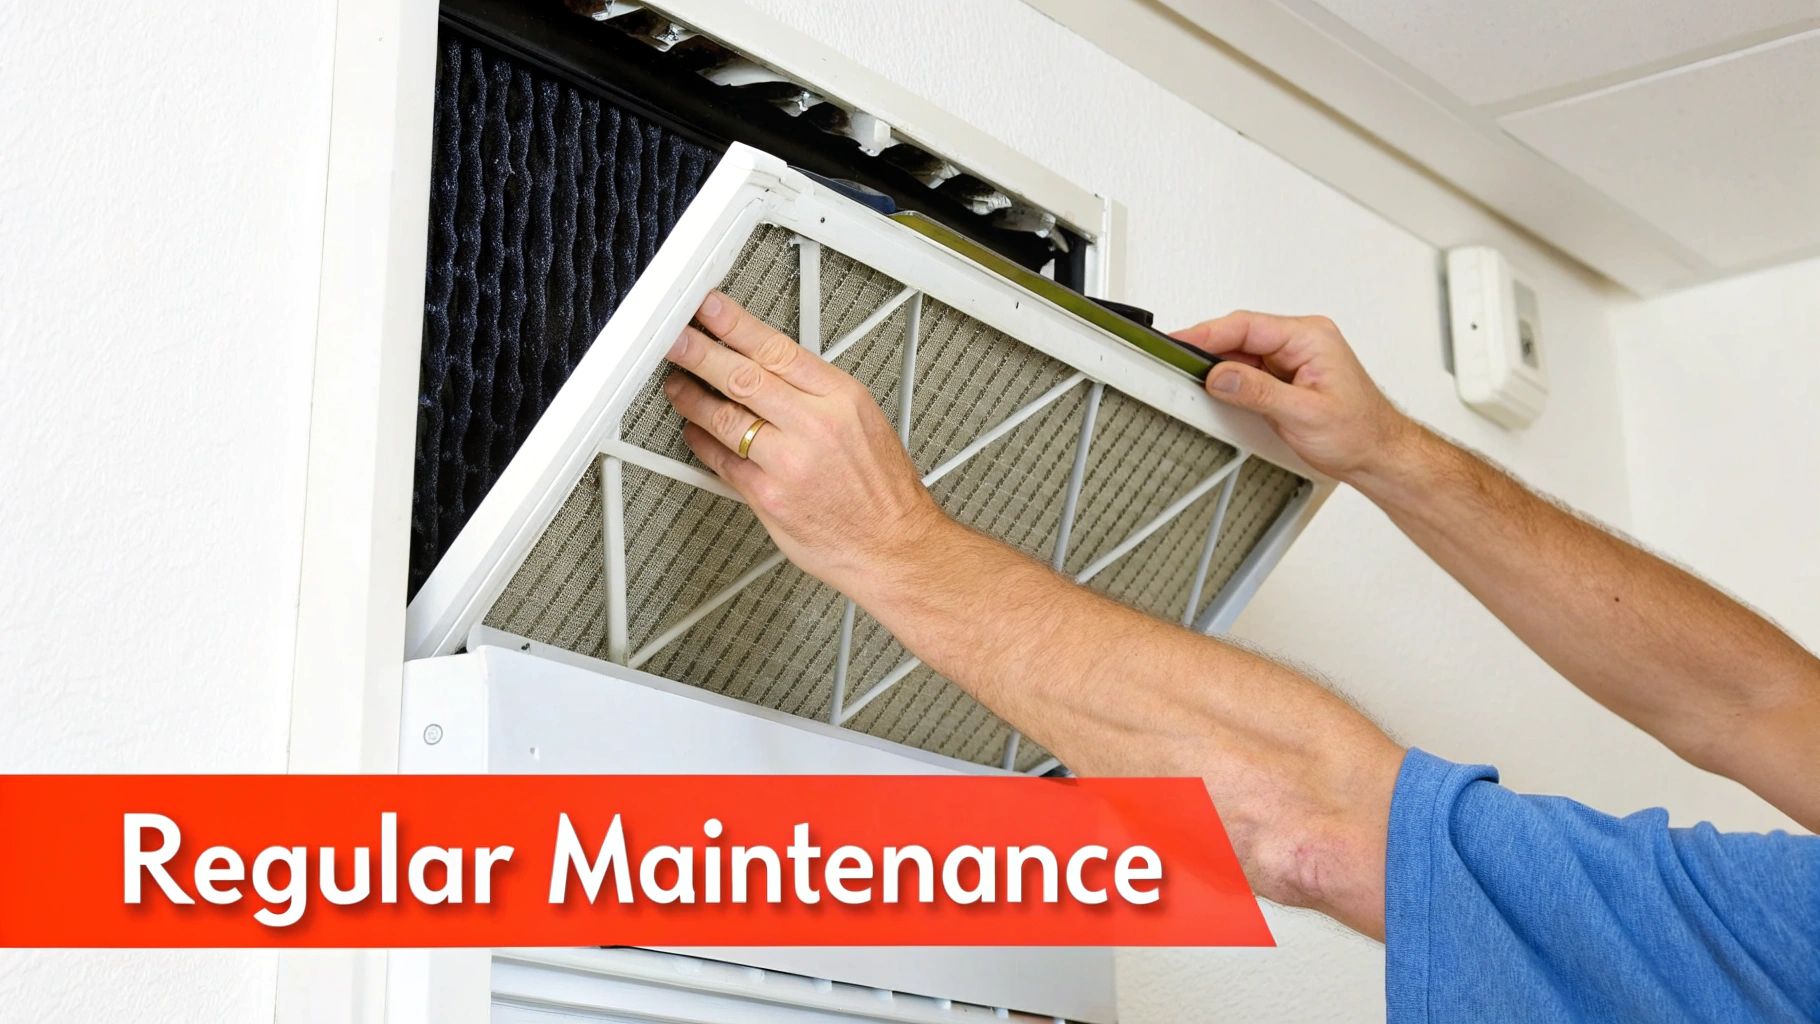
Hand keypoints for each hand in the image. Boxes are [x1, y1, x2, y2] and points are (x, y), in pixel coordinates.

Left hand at [662, 291, 947, 594]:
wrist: (895, 547)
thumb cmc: (881, 489)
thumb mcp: (864, 419)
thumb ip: (815, 391)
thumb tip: (765, 362)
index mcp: (843, 399)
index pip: (777, 349)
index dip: (734, 324)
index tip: (708, 308)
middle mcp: (816, 427)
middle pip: (743, 378)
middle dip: (699, 353)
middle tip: (674, 338)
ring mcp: (789, 464)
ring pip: (725, 418)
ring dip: (692, 398)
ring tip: (677, 384)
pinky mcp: (768, 499)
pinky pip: (722, 462)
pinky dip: (702, 442)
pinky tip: (694, 430)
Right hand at [1171, 312, 1414, 481]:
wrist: (1378, 454)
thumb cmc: (1359, 431)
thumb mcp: (1304, 413)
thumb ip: (1258, 392)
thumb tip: (1220, 376)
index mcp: (1310, 337)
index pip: (1247, 326)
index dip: (1208, 333)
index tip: (1180, 341)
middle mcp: (1301, 342)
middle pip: (1240, 336)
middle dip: (1207, 350)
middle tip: (1174, 363)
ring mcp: (1292, 359)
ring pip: (1241, 354)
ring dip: (1218, 369)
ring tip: (1191, 381)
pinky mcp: (1285, 377)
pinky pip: (1248, 372)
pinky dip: (1230, 382)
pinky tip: (1216, 393)